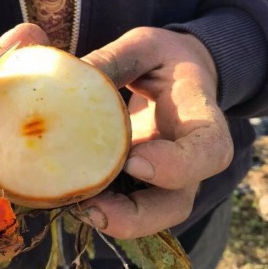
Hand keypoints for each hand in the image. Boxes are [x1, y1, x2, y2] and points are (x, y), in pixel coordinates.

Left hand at [78, 27, 232, 238]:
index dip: (176, 166)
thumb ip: (111, 59)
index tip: (132, 162)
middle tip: (91, 208)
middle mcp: (189, 162)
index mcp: (200, 120)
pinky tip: (73, 196)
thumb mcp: (145, 49)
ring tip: (75, 207)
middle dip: (135, 216)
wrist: (176, 82)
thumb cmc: (164, 63)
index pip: (208, 151)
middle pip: (177, 205)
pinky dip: (103, 210)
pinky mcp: (144, 184)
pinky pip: (129, 208)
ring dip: (114, 219)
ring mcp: (167, 179)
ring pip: (151, 216)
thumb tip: (59, 72)